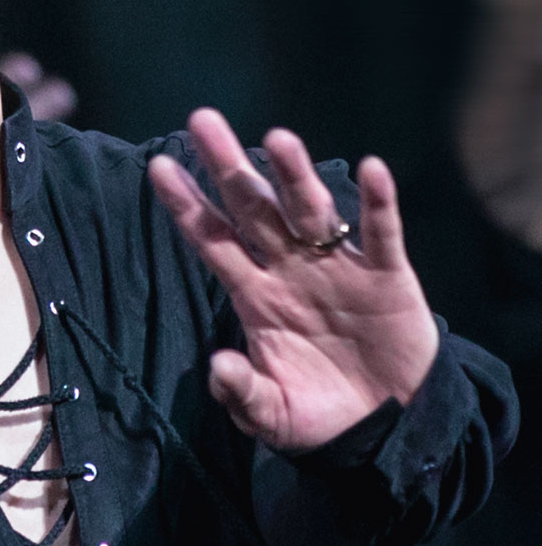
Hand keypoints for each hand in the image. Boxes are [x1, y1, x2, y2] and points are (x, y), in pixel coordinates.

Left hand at [148, 110, 439, 450]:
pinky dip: (378, 203)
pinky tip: (371, 170)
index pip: (213, 241)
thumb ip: (241, 392)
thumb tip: (217, 366)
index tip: (158, 167)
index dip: (187, 206)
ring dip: (295, 176)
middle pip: (253, 208)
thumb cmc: (319, 414)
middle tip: (202, 120)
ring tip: (278, 140)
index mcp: (255, 295)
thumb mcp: (271, 413)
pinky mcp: (387, 276)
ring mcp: (338, 267)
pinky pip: (381, 233)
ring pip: (311, 211)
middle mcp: (291, 269)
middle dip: (228, 167)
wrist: (386, 426)